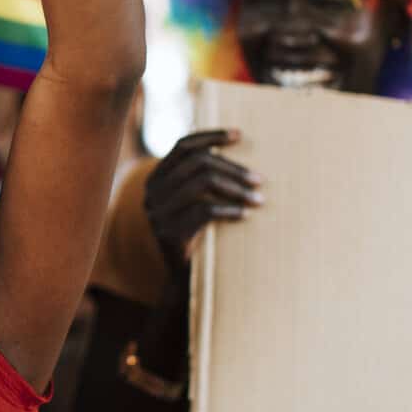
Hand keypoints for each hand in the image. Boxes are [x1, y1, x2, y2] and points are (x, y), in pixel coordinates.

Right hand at [144, 129, 262, 272]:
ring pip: (202, 182)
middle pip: (197, 162)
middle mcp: (151, 190)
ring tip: (258, 199)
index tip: (240, 135)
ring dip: (236, 188)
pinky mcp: (168, 232)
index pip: (183, 145)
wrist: (183, 276)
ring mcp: (157, 211)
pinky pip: (205, 210)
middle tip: (260, 180)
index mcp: (156, 177)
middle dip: (233, 168)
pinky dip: (230, 210)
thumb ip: (198, 177)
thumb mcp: (191, 200)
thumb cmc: (197, 231)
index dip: (212, 137)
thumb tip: (236, 142)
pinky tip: (246, 214)